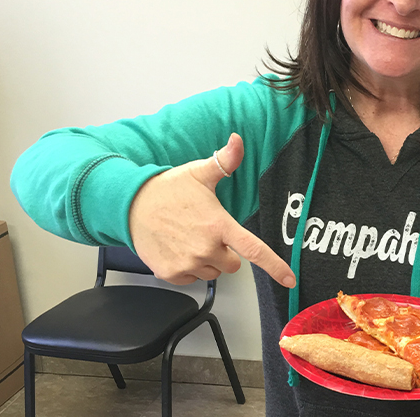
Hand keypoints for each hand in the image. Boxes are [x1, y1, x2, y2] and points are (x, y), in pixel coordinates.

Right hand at [128, 133, 295, 286]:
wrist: (130, 205)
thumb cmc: (167, 190)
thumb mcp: (199, 173)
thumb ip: (224, 160)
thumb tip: (238, 140)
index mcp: (218, 225)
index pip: (253, 250)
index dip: (274, 266)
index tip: (289, 279)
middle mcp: (205, 248)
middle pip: (233, 265)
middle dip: (226, 252)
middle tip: (208, 233)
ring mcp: (187, 263)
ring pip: (213, 272)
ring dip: (207, 261)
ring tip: (190, 238)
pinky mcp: (171, 273)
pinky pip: (192, 279)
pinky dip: (189, 268)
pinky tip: (178, 248)